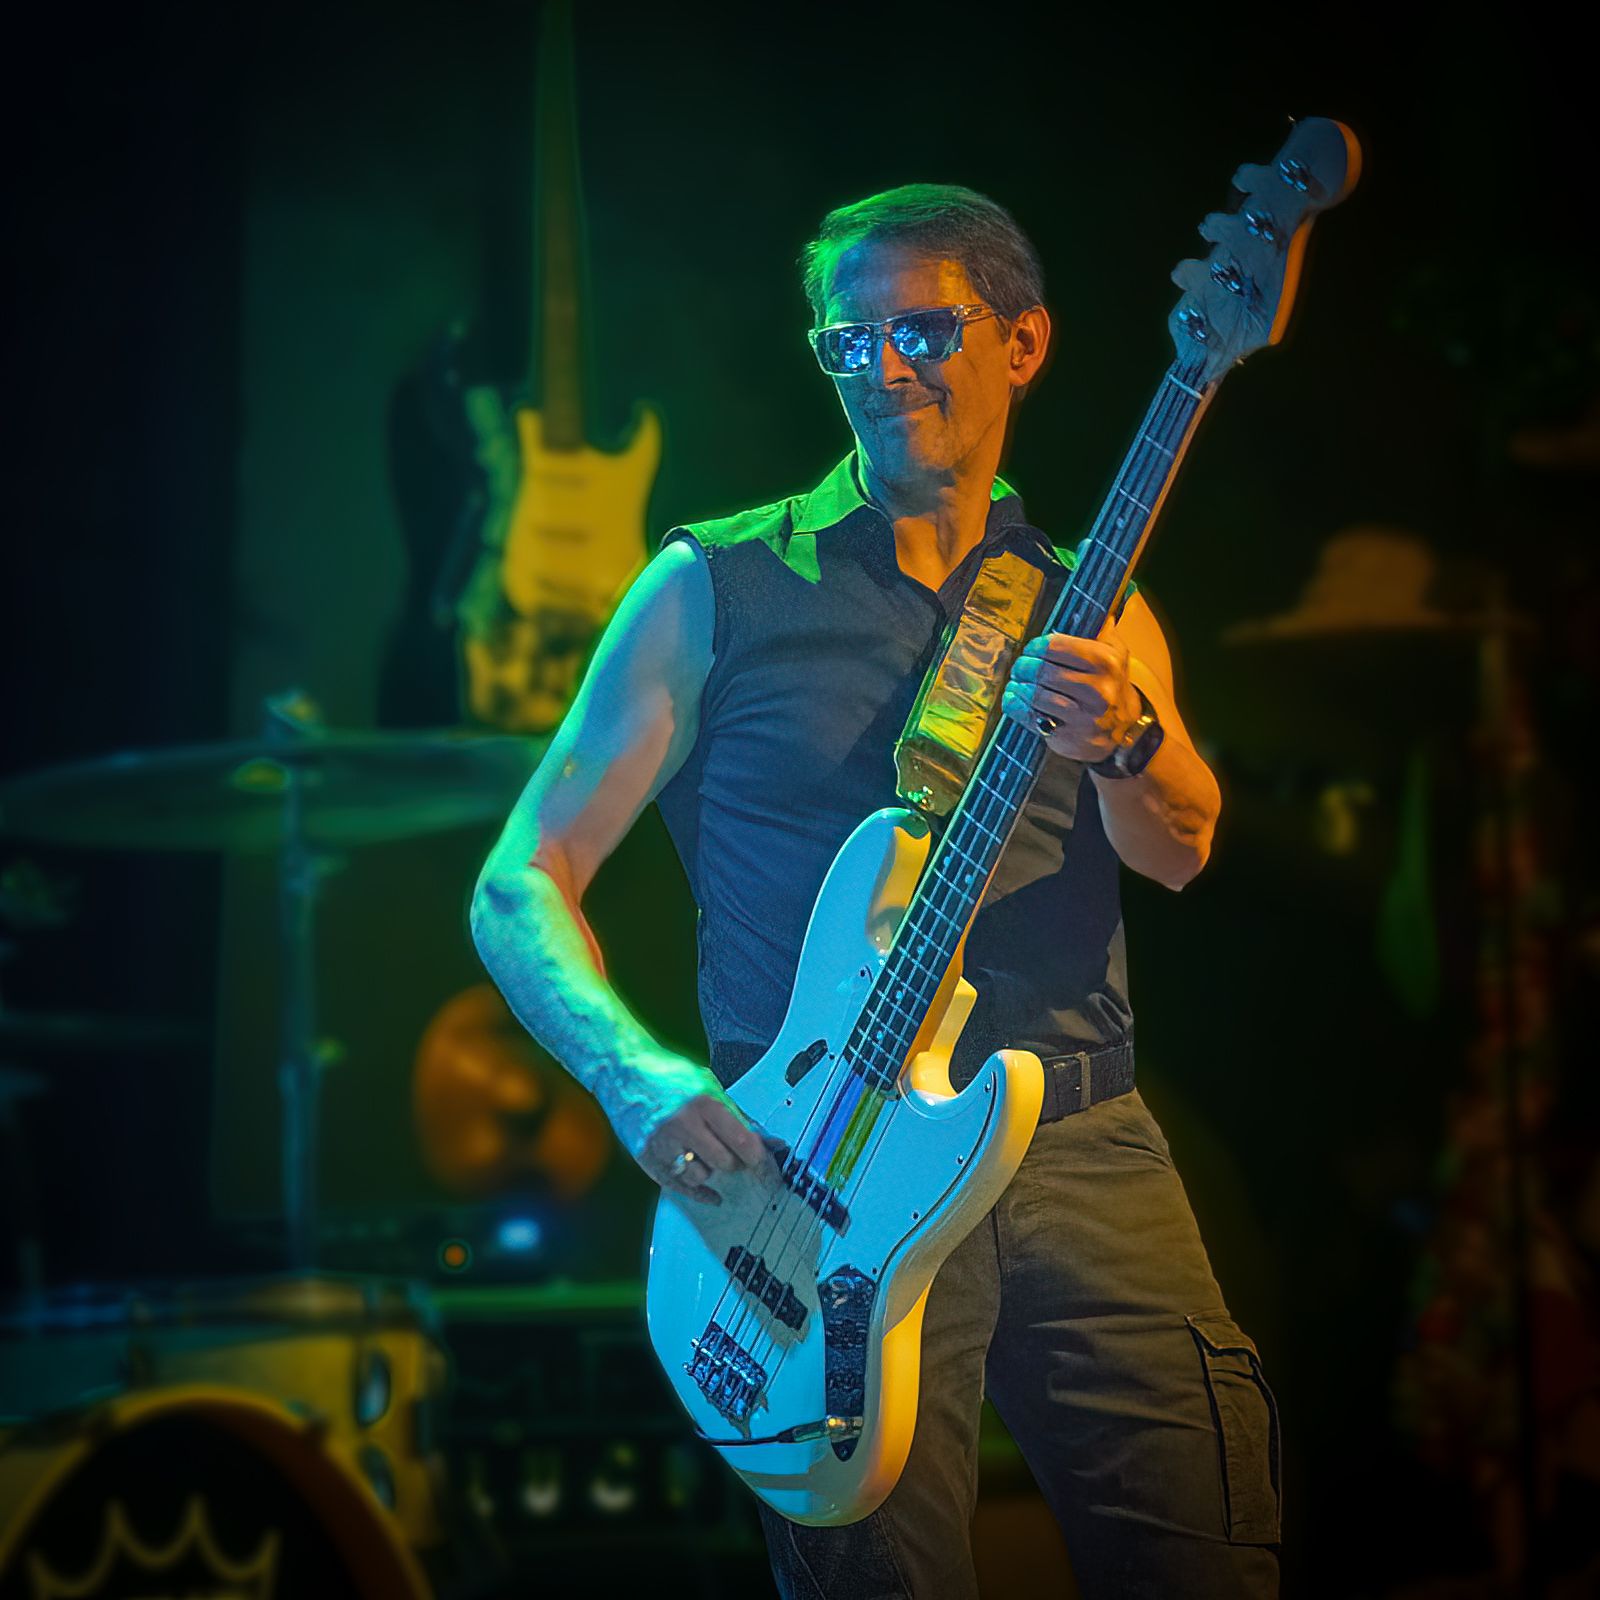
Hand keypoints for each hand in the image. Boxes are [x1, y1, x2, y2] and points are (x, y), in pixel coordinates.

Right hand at [595, 1050, 766, 1205]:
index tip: (766, 1164)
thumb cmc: (668, 1075)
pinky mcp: (646, 1157)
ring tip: (702, 1150)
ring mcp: (662, 1144)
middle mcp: (682, 1124)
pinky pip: (679, 1187)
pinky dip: (699, 1193)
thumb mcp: (708, 1085)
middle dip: (734, 1161)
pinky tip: (712, 1196)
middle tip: (733, 1153)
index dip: (759, 1157)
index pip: (743, 1142)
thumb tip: (770, 1141)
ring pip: (701, 1176)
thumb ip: (738, 1116)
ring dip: (708, 1169)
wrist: (623, 1070)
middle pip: (725, 1163)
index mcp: (703, 1102)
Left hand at [1002, 628, 1143, 765]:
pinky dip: (1016, 707)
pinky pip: (1032, 717)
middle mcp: (1097, 688)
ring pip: (1035, 694)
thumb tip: (1097, 611)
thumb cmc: (1111, 688)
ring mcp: (1083, 715)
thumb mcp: (1116, 657)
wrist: (1123, 733)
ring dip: (1019, 687)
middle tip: (1020, 668)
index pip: (1056, 645)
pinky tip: (1013, 700)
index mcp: (1105, 661)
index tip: (1031, 650)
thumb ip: (1103, 633)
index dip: (1036, 646)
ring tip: (1016, 684)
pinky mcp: (1069, 736)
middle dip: (1024, 667)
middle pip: (1042, 670)